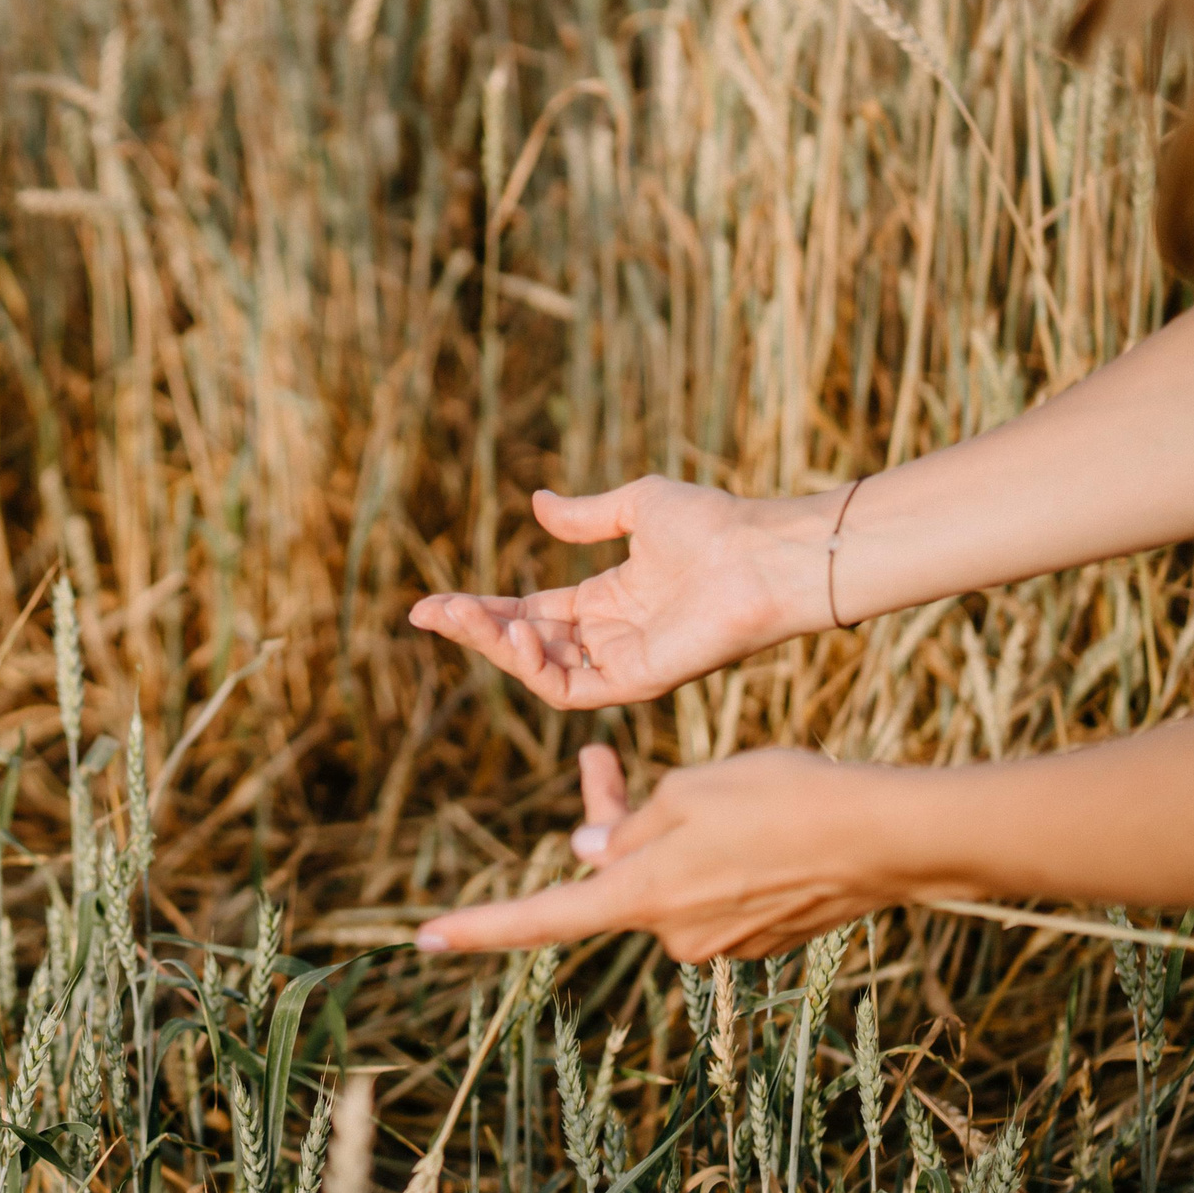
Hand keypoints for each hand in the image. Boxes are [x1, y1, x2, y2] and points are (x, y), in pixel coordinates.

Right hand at [408, 477, 844, 709]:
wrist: (766, 552)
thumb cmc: (716, 525)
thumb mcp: (637, 507)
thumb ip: (584, 516)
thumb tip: (536, 504)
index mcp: (608, 600)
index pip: (530, 613)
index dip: (482, 611)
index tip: (430, 605)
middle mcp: (611, 637)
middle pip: (524, 643)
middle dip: (473, 630)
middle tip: (428, 613)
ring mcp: (623, 663)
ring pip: (539, 669)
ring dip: (494, 646)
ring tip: (459, 616)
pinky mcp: (639, 682)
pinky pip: (572, 688)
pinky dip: (536, 668)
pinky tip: (516, 632)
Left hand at [417, 745, 928, 960]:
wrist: (889, 837)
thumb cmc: (780, 800)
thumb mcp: (688, 792)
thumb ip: (628, 826)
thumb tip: (591, 853)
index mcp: (642, 897)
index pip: (543, 918)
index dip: (480, 929)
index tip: (424, 939)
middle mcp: (674, 933)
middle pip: (617, 875)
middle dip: (609, 821)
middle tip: (596, 758)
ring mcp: (722, 941)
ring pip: (670, 877)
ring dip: (672, 831)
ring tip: (722, 781)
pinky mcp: (763, 935)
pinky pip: (715, 890)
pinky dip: (717, 854)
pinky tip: (761, 818)